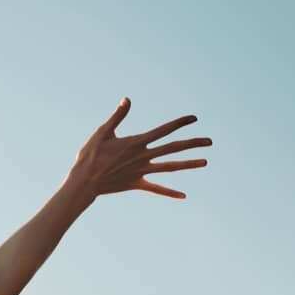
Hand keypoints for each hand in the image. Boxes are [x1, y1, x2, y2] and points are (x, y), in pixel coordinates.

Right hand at [67, 98, 211, 199]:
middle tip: (210, 141)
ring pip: (170, 168)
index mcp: (136, 142)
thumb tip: (127, 99)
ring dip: (188, 164)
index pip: (164, 130)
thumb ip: (117, 116)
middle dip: (193, 144)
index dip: (180, 123)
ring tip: (205, 162)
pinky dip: (169, 192)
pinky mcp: (136, 183)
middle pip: (173, 149)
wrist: (84, 182)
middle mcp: (143, 157)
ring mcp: (141, 171)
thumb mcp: (102, 133)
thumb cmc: (90, 156)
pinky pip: (156, 188)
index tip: (194, 118)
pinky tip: (183, 195)